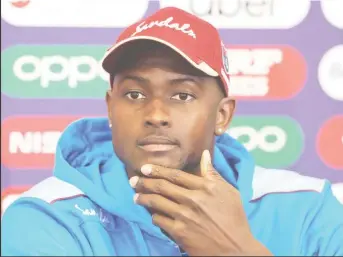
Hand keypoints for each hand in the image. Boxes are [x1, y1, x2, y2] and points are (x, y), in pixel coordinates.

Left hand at [129, 150, 271, 255]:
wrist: (235, 248)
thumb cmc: (234, 218)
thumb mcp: (229, 192)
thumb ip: (213, 173)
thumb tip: (205, 154)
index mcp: (205, 187)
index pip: (176, 175)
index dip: (158, 170)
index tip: (145, 168)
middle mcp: (192, 200)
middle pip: (162, 187)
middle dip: (144, 182)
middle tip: (133, 180)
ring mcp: (184, 216)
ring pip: (156, 203)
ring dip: (143, 198)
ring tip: (136, 196)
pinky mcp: (179, 233)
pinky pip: (159, 220)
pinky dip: (153, 216)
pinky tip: (152, 214)